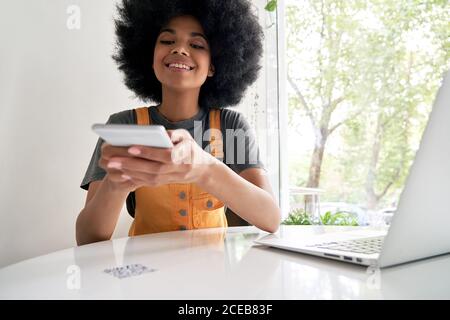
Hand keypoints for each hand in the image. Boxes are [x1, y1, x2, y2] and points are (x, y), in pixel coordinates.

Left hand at [100, 129, 217, 188]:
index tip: (131, 148)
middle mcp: (179, 169)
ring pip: (149, 178)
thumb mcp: (186, 136)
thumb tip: (160, 134)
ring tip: (113, 165)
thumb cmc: (190, 148)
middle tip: (113, 159)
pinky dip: (135, 179)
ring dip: (130, 172)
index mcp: (185, 156)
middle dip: (132, 164)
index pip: (165, 156)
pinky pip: (148, 183)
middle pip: (154, 169)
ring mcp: (172, 178)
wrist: (200, 168)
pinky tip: (121, 172)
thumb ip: (175, 134)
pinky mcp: (165, 183)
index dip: (149, 153)